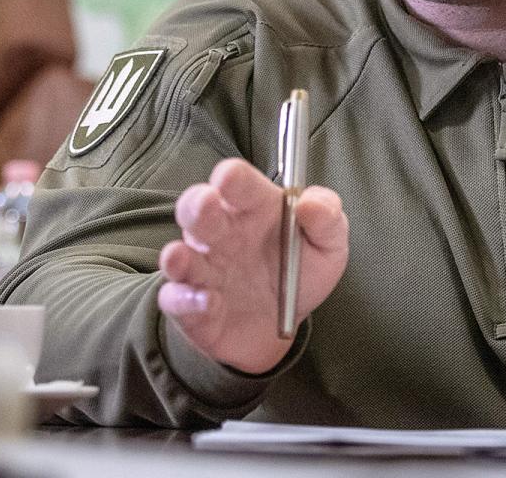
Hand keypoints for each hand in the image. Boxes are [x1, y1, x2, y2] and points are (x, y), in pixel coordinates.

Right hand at [158, 158, 348, 373]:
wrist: (284, 328)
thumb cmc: (300, 273)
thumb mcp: (328, 245)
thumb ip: (327, 216)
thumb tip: (310, 204)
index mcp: (252, 208)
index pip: (237, 182)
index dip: (232, 176)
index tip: (230, 177)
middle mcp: (222, 233)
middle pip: (196, 208)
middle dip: (196, 203)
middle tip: (206, 203)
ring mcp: (203, 269)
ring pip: (177, 254)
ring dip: (178, 255)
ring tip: (181, 257)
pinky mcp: (191, 306)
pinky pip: (177, 300)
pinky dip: (186, 300)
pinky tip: (208, 302)